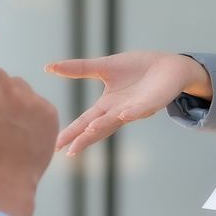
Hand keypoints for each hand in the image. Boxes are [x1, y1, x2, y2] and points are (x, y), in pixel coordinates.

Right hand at [46, 51, 211, 156]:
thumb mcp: (104, 67)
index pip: (86, 121)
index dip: (72, 132)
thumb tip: (48, 67)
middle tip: (70, 150)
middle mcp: (120, 111)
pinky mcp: (153, 102)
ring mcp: (136, 109)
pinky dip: (132, 112)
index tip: (57, 145)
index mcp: (107, 105)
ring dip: (104, 126)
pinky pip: (141, 108)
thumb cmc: (137, 69)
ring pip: (117, 120)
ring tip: (89, 132)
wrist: (168, 66)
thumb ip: (79, 69)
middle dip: (84, 137)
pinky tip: (123, 114)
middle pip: (98, 126)